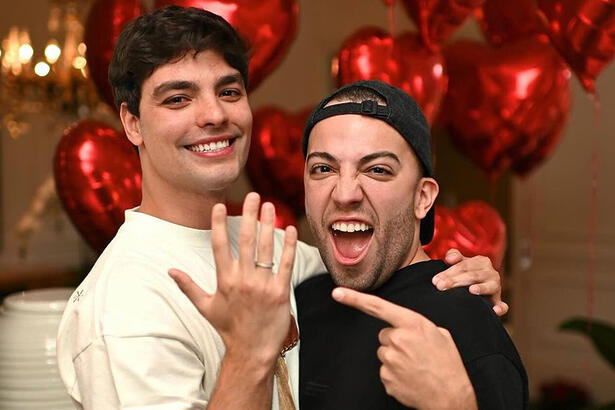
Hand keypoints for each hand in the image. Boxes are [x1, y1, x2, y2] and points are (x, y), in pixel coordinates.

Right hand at [169, 192, 296, 369]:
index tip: (219, 205)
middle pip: (246, 240)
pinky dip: (289, 246)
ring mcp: (263, 285)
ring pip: (266, 248)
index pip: (220, 246)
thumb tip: (170, 270)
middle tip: (252, 195)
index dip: (219, 224)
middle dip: (249, 215)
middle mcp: (243, 280)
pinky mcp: (281, 291)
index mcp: (224, 281)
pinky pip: (285, 263)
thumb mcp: (205, 307)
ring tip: (268, 206)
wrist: (252, 351)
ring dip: (268, 224)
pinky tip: (290, 228)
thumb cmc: (228, 329)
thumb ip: (188, 286)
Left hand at [332, 287, 476, 409]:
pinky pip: (385, 371)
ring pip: (384, 353)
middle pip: (384, 335)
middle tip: (414, 352)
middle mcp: (397, 339)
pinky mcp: (385, 378)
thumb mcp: (439, 334)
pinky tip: (410, 377)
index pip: (377, 307)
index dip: (355, 299)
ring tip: (415, 366)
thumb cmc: (447, 365)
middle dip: (396, 341)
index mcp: (412, 324)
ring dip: (396, 358)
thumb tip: (407, 329)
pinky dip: (395, 374)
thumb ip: (418, 326)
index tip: (338, 293)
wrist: (451, 396)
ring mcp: (389, 360)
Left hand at [432, 249, 508, 315]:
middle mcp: (491, 273)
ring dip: (480, 288)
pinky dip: (500, 308)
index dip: (448, 272)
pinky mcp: (498, 302)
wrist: (475, 287)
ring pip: (488, 287)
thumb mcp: (459, 263)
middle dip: (455, 281)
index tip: (435, 280)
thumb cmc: (464, 274)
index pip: (463, 266)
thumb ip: (453, 256)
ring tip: (471, 290)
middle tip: (440, 287)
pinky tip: (495, 311)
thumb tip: (450, 258)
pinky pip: (502, 305)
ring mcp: (496, 287)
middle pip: (472, 276)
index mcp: (481, 262)